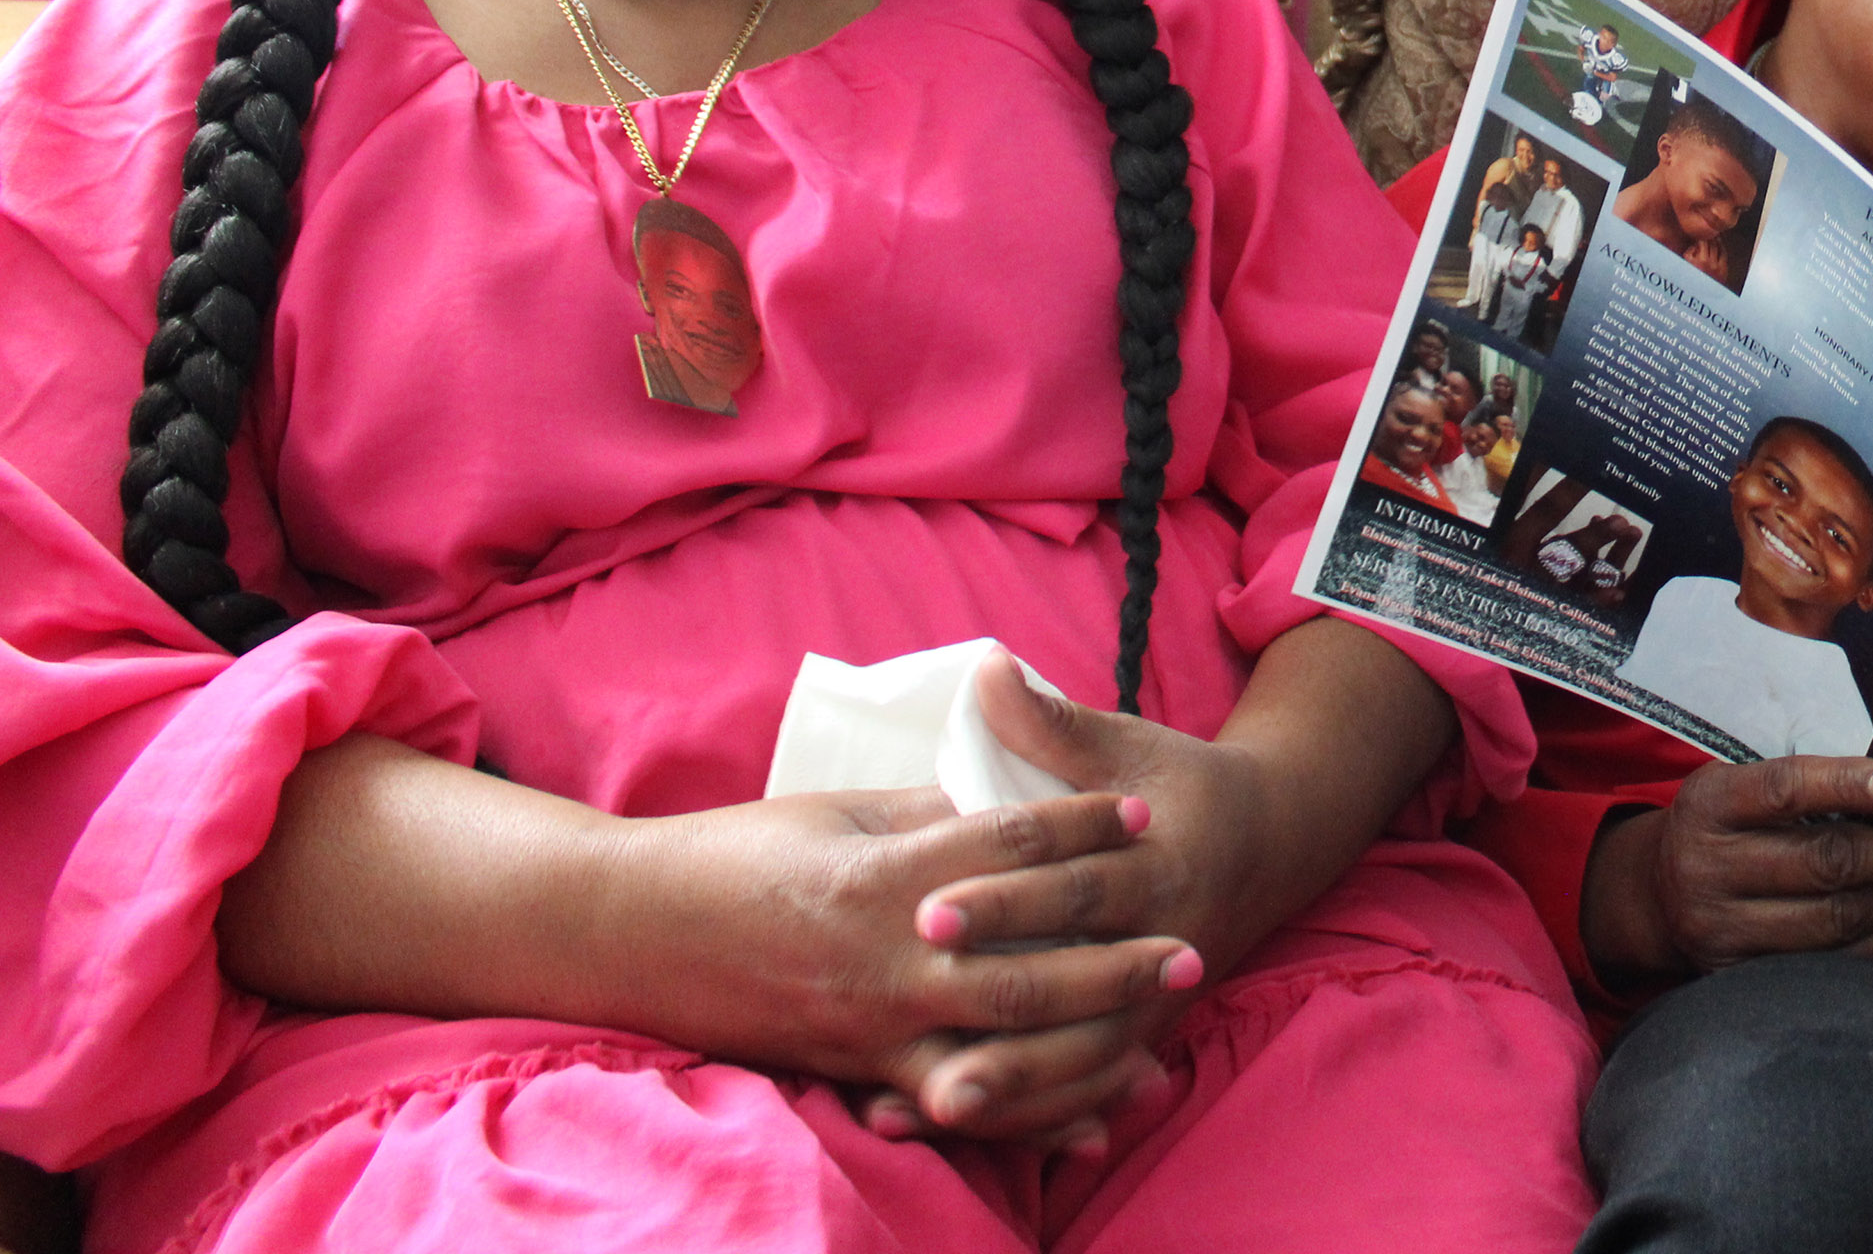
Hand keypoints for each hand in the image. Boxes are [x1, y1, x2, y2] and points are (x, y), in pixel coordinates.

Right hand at [604, 780, 1203, 1150]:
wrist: (628, 930)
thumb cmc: (732, 855)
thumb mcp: (834, 813)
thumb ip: (925, 815)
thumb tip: (1005, 801)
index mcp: (879, 880)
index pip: (1004, 850)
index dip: (1079, 828)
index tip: (1142, 814)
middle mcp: (882, 964)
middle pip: (1021, 965)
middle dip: (1113, 962)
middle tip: (1190, 951)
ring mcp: (868, 1029)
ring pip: (997, 1050)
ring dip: (1085, 1049)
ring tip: (1159, 1044)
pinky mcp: (854, 1071)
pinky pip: (952, 1102)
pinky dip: (1023, 1119)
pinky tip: (1085, 1124)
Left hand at [850, 654, 1321, 1146]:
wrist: (1273, 843)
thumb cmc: (1178, 784)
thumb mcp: (1127, 745)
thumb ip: (1052, 723)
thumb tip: (987, 670)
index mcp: (1160, 862)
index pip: (1075, 888)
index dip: (1006, 902)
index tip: (928, 908)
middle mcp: (1165, 939)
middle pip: (1076, 980)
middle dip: (996, 996)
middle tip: (917, 1007)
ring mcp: (1158, 998)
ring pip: (1087, 1054)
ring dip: (1016, 1080)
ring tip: (938, 1099)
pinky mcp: (1146, 1033)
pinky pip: (1090, 1083)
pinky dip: (1035, 1109)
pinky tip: (965, 1121)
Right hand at [1579, 758, 1872, 987]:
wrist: (1655, 895)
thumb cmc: (1723, 826)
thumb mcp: (1738, 785)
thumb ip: (1802, 785)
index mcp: (1710, 804)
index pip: (1784, 789)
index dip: (1847, 785)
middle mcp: (1709, 868)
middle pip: (1825, 862)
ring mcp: (1723, 930)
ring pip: (1834, 919)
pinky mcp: (1739, 976)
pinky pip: (1828, 964)